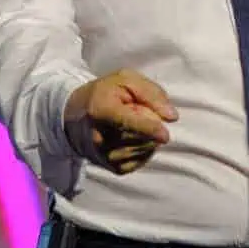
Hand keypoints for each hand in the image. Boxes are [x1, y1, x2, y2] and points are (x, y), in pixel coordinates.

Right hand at [63, 69, 178, 174]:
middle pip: (141, 138)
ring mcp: (105, 156)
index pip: (126, 122)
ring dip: (150, 136)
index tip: (165, 135)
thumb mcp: (126, 79)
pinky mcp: (112, 168)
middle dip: (151, 123)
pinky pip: (142, 159)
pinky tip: (134, 137)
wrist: (76, 116)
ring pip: (145, 149)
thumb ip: (151, 93)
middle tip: (137, 110)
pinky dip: (145, 148)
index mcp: (101, 110)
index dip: (148, 129)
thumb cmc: (105, 93)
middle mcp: (99, 138)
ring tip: (133, 123)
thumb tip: (172, 117)